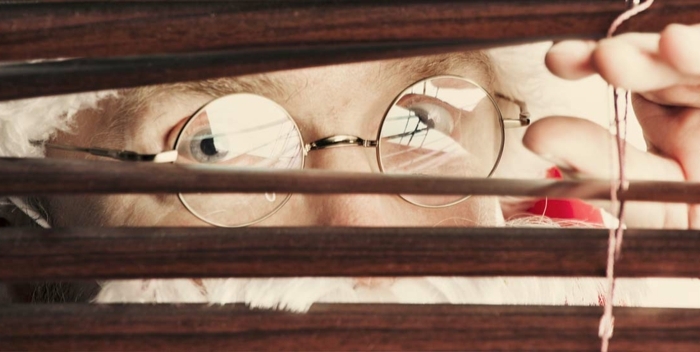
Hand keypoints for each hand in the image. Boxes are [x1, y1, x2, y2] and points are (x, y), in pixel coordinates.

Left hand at [524, 24, 699, 228]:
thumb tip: (535, 134)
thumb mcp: (655, 194)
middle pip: (664, 58)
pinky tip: (677, 45)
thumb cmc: (693, 215)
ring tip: (646, 51)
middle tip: (592, 58)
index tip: (558, 59)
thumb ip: (601, 163)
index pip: (631, 73)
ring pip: (697, 59)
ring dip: (673, 51)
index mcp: (672, 108)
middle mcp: (695, 92)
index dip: (591, 59)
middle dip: (628, 54)